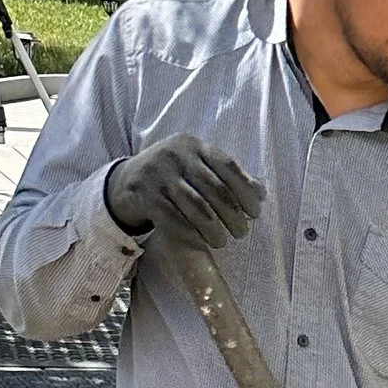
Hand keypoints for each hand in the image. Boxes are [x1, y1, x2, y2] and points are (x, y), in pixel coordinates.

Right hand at [103, 135, 263, 248]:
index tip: (256, 213)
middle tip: (242, 233)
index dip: (246, 191)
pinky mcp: (146, 197)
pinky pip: (175, 221)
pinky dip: (192, 235)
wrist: (126, 181)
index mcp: (193, 145)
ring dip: (215, 230)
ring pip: (197, 208)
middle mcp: (176, 156)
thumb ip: (226, 176)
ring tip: (222, 242)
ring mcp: (159, 176)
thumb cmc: (171, 175)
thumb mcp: (196, 165)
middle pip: (215, 190)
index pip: (228, 166)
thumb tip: (261, 193)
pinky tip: (201, 242)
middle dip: (234, 216)